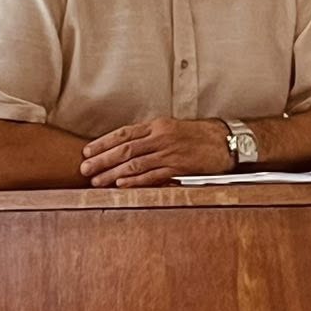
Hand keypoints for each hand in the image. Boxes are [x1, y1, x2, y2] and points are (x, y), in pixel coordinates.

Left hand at [81, 117, 231, 187]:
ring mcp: (169, 152)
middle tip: (84, 169)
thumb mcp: (172, 129)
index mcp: (157, 126)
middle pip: (124, 149)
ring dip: (113, 173)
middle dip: (102, 159)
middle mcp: (160, 137)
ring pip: (135, 163)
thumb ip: (150, 137)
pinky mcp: (179, 167)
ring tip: (97, 181)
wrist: (225, 141)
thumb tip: (126, 147)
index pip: (123, 134)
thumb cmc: (198, 136)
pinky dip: (136, 180)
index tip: (86, 151)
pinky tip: (122, 184)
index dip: (103, 143)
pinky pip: (153, 174)